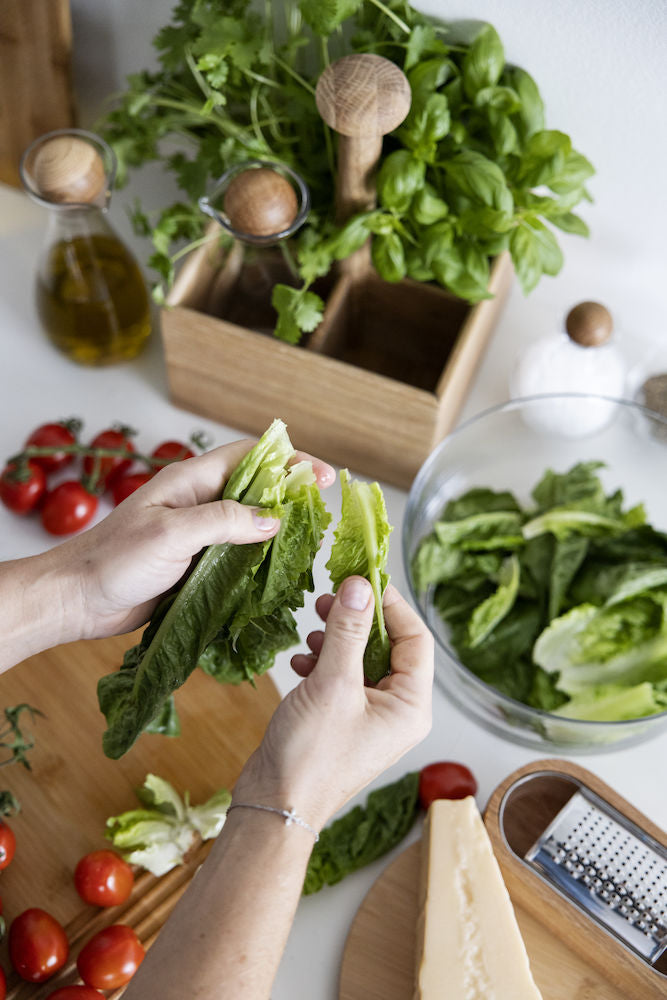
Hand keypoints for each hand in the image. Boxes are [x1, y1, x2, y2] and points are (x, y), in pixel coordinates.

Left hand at [51, 440, 334, 640]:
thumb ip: (224, 521)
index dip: (290, 461)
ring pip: (249, 523)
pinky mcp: (196, 562)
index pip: (250, 457)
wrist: (78, 598)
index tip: (322, 476)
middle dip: (291, 494)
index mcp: (190, 481)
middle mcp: (197, 501)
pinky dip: (261, 558)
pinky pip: (237, 554)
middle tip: (323, 510)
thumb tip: (273, 520)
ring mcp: (197, 533)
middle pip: (256, 487)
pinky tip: (279, 570)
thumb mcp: (172, 534)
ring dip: (278, 529)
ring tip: (311, 540)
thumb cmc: (114, 560)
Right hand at [233, 578, 433, 830]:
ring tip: (312, 628)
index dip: (392, 605)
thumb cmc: (311, 756)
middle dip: (358, 620)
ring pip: (361, 659)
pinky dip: (323, 663)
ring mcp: (370, 717)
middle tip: (330, 597)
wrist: (275, 807)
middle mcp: (398, 712)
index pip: (416, 639)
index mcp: (411, 707)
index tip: (364, 578)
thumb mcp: (333, 684)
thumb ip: (349, 630)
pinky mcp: (343, 720)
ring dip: (337, 639)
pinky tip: (301, 661)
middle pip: (389, 646)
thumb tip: (360, 585)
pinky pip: (341, 678)